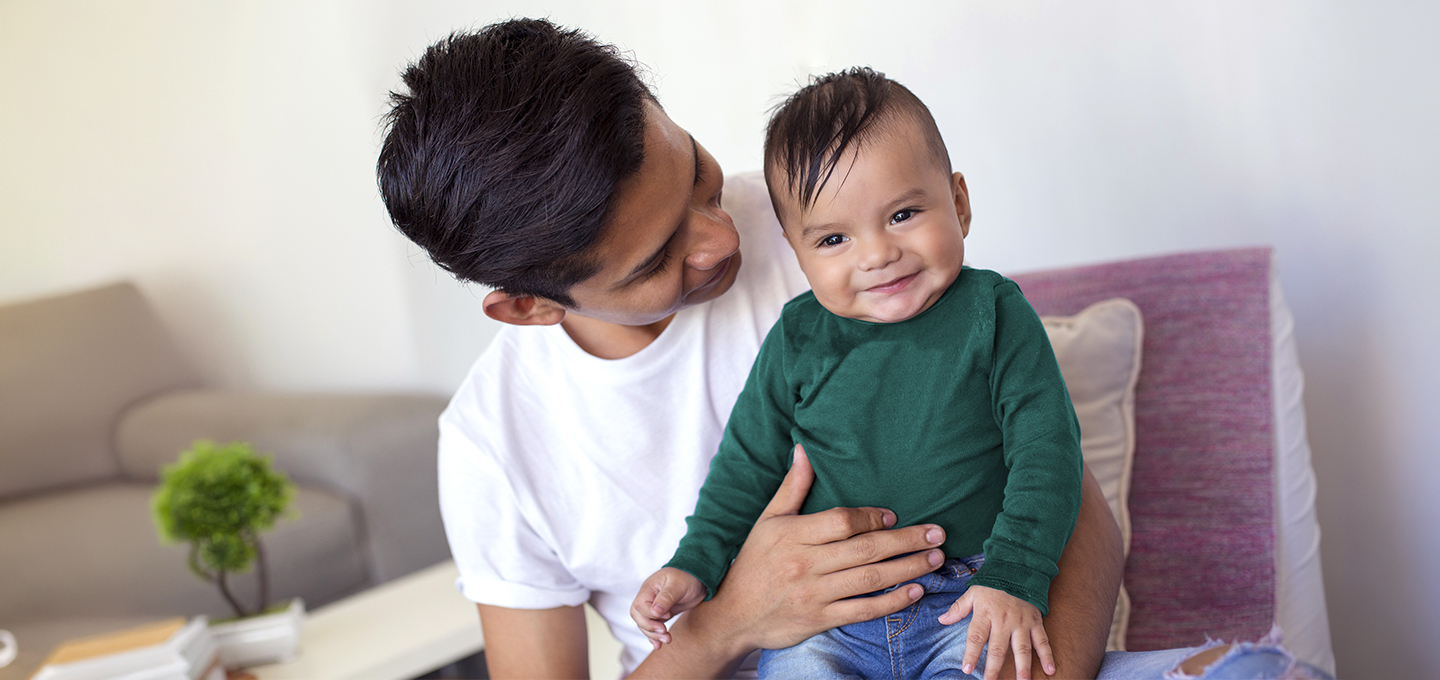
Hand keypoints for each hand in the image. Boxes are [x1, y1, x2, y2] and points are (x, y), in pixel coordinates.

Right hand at [631, 567, 706, 648]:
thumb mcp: (677, 585)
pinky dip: (654, 637)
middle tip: (664, 633)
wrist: (698, 577)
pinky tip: (658, 646)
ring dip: (654, 635)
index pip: (639, 606)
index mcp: (648, 589)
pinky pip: (653, 627)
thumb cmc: (687, 576)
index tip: (667, 616)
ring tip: (667, 640)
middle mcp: (648, 598)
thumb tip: (655, 611)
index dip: (650, 615)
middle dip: (650, 628)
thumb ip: (666, 597)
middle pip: (638, 617)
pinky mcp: (662, 614)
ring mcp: (654, 607)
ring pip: (645, 624)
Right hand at [694, 445, 945, 650]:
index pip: (841, 522)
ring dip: (908, 569)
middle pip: (864, 549)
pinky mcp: (819, 620)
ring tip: (936, 559)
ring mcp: (813, 594)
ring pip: (869, 580)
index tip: (893, 516)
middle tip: (937, 534)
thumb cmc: (752, 564)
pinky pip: (862, 610)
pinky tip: (915, 592)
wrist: (732, 615)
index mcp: (792, 534)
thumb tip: (804, 449)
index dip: (871, 518)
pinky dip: (891, 602)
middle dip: (906, 541)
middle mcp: (804, 564)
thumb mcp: (767, 520)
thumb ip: (792, 487)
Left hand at [940, 585, 1054, 679]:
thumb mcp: (973, 593)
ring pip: (1022, 648)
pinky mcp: (1036, 622)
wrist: (1018, 569)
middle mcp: (1004, 620)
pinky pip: (1043, 641)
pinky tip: (1050, 670)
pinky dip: (1048, 656)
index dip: (971, 654)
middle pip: (998, 648)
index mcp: (986, 613)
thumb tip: (941, 620)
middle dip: (994, 668)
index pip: (976, 637)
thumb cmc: (993, 583)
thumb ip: (958, 608)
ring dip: (1023, 667)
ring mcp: (1021, 622)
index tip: (966, 670)